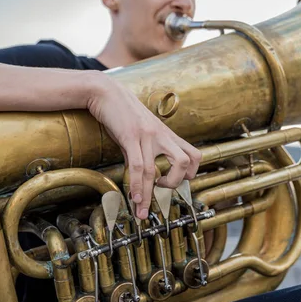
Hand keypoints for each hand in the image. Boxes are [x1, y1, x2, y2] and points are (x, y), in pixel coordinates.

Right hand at [87, 72, 201, 219]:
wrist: (106, 92)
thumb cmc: (122, 113)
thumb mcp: (139, 132)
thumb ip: (142, 152)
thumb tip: (138, 176)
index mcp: (167, 135)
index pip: (194, 155)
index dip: (190, 174)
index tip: (174, 183)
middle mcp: (162, 135)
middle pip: (186, 161)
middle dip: (177, 182)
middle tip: (162, 189)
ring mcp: (147, 136)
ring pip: (156, 169)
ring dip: (149, 194)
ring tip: (142, 209)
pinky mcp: (130, 136)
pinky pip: (136, 166)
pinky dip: (136, 185)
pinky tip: (134, 197)